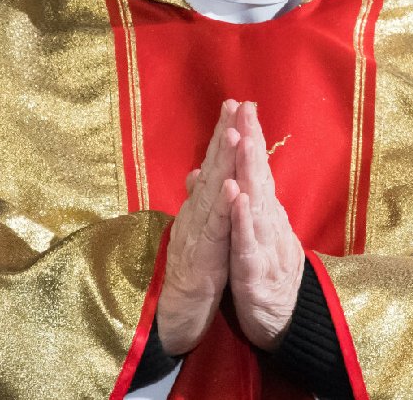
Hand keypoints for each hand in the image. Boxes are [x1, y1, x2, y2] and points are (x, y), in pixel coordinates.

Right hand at [158, 101, 240, 355]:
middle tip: (234, 104)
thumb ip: (200, 200)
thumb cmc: (192, 269)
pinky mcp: (203, 254)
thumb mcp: (199, 229)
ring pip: (212, 192)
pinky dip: (222, 207)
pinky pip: (214, 228)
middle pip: (211, 168)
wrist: (178, 309)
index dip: (223, 135)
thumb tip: (197, 172)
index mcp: (201, 206)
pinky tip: (230, 188)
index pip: (214, 164)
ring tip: (233, 134)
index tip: (235, 106)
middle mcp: (197, 211)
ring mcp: (198, 231)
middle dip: (223, 134)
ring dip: (222, 163)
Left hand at [228, 102, 303, 350]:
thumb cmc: (263, 274)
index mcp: (262, 213)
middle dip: (252, 141)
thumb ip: (239, 203)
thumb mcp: (248, 234)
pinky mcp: (256, 270)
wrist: (282, 321)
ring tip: (244, 141)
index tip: (243, 105)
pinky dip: (243, 220)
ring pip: (256, 203)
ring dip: (250, 171)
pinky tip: (238, 198)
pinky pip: (248, 242)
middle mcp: (268, 221)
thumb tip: (223, 173)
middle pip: (258, 176)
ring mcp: (264, 244)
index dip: (250, 137)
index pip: (255, 169)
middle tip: (246, 108)